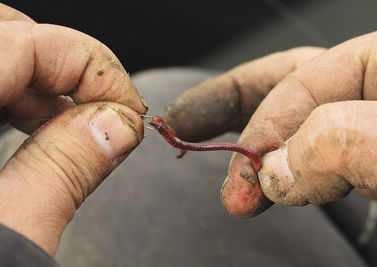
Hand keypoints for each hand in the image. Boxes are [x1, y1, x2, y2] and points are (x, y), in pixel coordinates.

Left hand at [0, 4, 146, 254]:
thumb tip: (116, 126)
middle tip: (103, 115)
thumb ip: (61, 174)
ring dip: (44, 81)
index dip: (91, 67)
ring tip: (75, 125)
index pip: (18, 43)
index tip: (126, 110)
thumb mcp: (4, 247)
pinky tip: (37, 126)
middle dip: (67, 66)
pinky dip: (19, 96)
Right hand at [164, 27, 376, 218]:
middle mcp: (375, 92)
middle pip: (284, 90)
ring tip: (226, 171)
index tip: (242, 177)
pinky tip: (267, 184)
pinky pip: (319, 164)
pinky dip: (287, 179)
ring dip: (256, 154)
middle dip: (232, 113)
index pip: (297, 80)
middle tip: (183, 127)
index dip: (259, 128)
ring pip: (298, 131)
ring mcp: (375, 133)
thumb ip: (332, 140)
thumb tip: (275, 171)